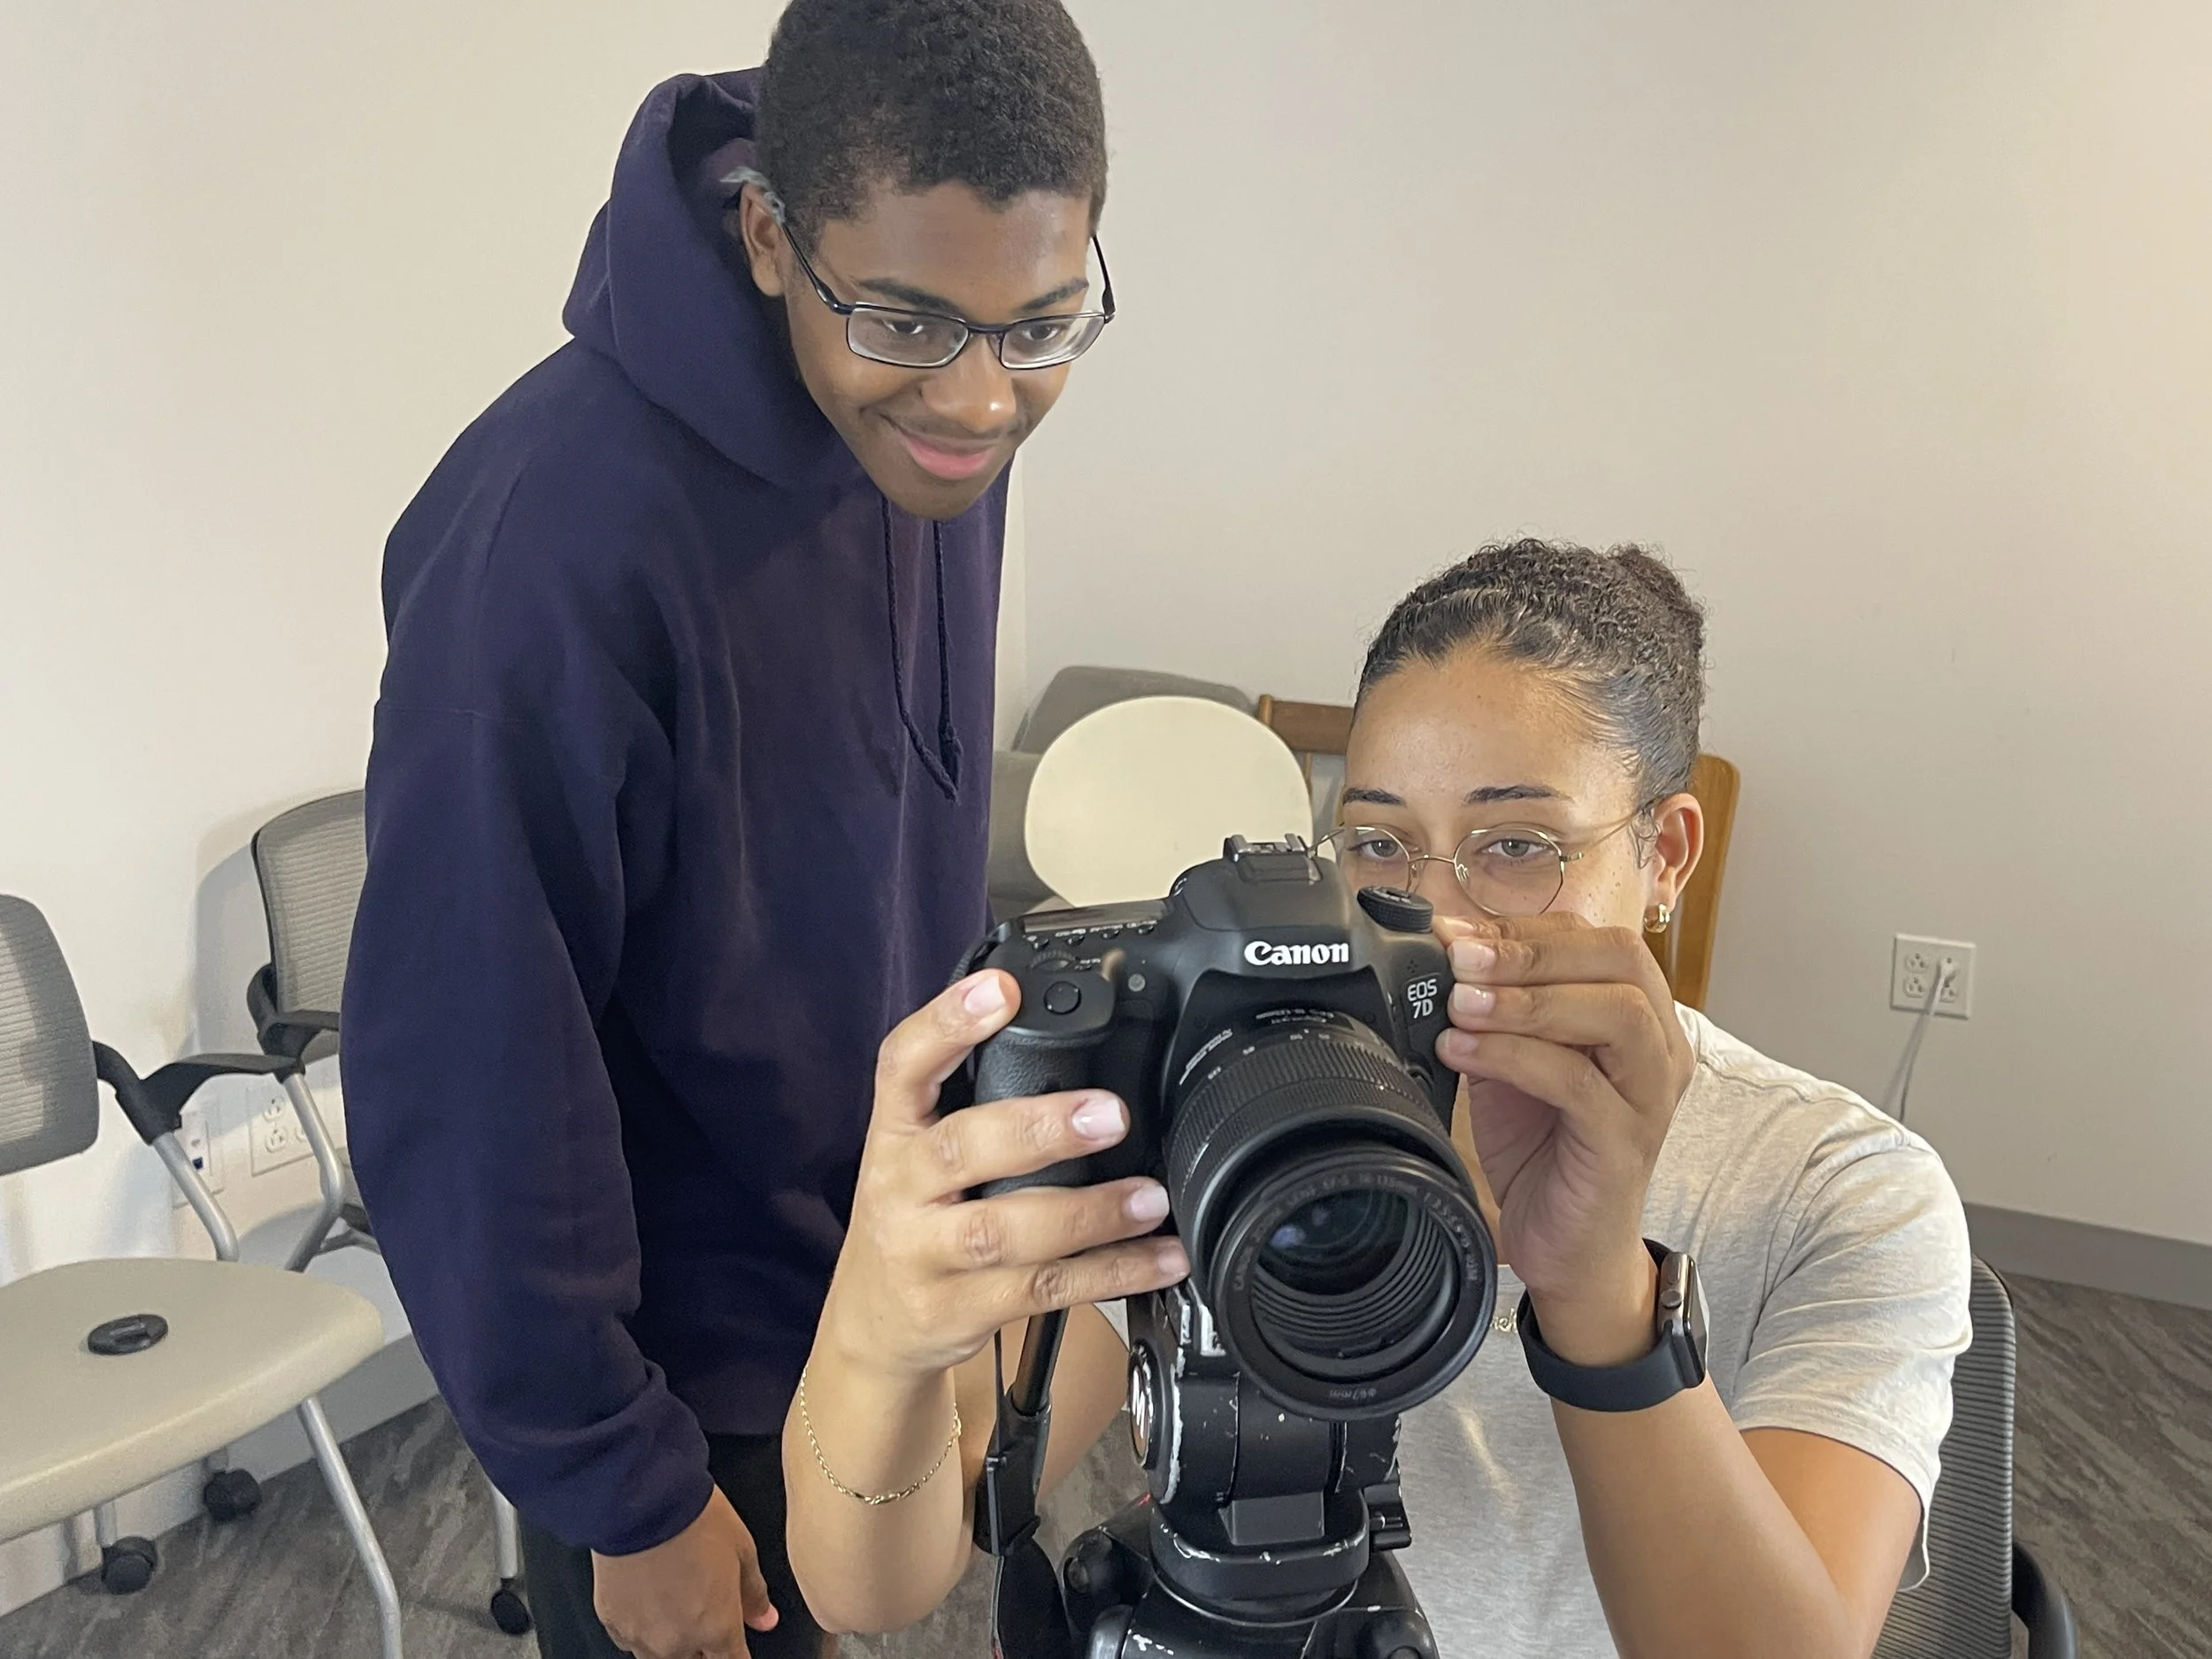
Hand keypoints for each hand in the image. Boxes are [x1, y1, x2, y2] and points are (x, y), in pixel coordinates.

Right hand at [592, 1487, 776, 1658]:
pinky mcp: (611, 1622)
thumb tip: (765, 1618)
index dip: (736, 1654)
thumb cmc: (693, 1519)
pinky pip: (630, 1640)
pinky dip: (642, 1628)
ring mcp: (639, 1637)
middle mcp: (677, 1643)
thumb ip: (754, 1593)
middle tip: (704, 1614)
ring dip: (672, 1642)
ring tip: (675, 1605)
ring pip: (660, 1657)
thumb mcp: (742, 1550)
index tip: (735, 1645)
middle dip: (703, 1647)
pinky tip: (648, 1601)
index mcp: (716, 1629)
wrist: (640, 1500)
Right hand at [820, 970, 1188, 1380]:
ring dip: (1089, 1214)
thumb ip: (971, 1103)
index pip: (903, 1065)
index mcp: (894, 1134)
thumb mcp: (915, 1155)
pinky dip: (1111, 1273)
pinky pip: (1043, 1290)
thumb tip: (1069, 1039)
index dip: (947, 1022)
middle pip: (961, 1150)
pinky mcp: (960, 1310)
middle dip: (1038, 1128)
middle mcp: (901, 1190)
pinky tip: (1158, 1258)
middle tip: (1110, 1114)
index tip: (1000, 989)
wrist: (871, 1326)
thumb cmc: (912, 1220)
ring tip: (1149, 1197)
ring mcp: (926, 1256)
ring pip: (1006, 1233)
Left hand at [1433, 913, 1694, 1363]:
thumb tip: (1441, 950)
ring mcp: (1650, 1095)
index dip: (1524, 928)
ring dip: (1526, 1000)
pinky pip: (1579, 1083)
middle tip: (1458, 959)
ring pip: (1615, 1013)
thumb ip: (1489, 1009)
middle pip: (1619, 960)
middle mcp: (1659, 1046)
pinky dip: (1515, 1057)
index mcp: (1636, 1013)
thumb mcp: (1507, 1061)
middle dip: (1530, 950)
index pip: (1595, 939)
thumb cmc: (1541, 1147)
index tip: (1455, 933)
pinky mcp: (1626, 1143)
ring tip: (1459, 1004)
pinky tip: (1463, 1051)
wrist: (1565, 1247)